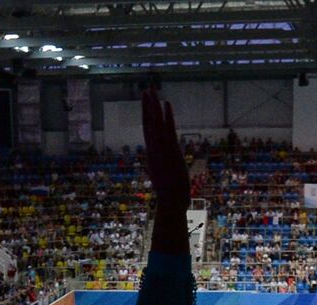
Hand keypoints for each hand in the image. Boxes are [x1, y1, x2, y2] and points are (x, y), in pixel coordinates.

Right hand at [142, 88, 189, 211]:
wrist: (171, 202)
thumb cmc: (169, 193)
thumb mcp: (162, 175)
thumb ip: (160, 165)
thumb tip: (158, 163)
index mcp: (152, 154)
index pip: (147, 130)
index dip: (146, 115)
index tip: (145, 102)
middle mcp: (153, 149)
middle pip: (148, 123)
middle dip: (147, 106)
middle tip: (147, 89)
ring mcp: (161, 150)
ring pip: (155, 123)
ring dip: (153, 106)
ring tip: (152, 90)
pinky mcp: (170, 151)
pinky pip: (168, 130)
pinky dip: (167, 116)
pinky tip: (166, 103)